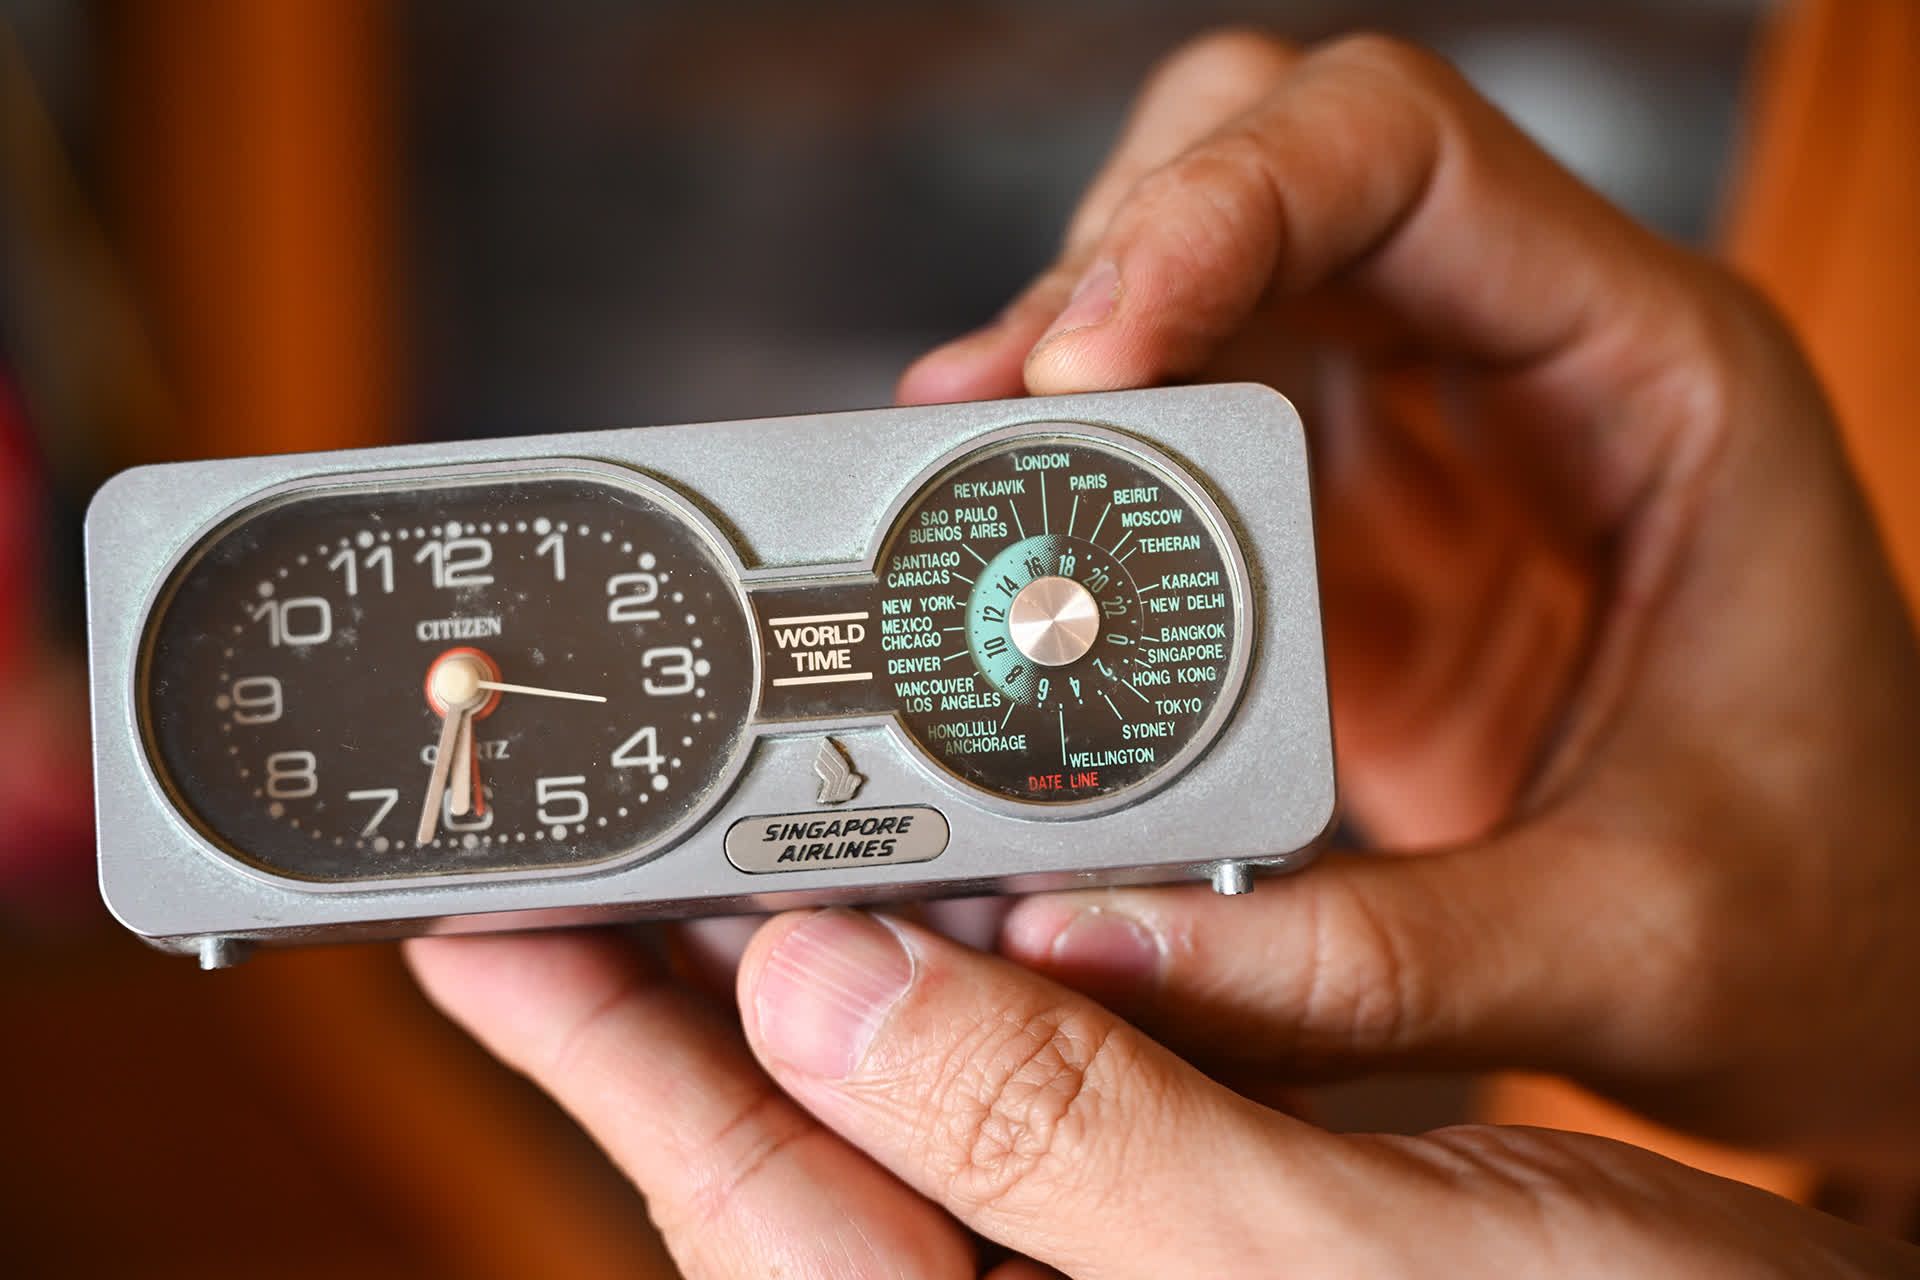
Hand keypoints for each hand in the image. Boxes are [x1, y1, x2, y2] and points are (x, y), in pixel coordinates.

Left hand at [408, 917, 1918, 1276]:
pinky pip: (1044, 1096)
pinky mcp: (1202, 1224)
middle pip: (809, 1157)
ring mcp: (1121, 1277)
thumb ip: (1060, 1133)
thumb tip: (821, 990)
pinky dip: (991, 991)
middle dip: (698, 998)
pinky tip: (964, 899)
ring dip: (839, 973)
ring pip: (921, 1110)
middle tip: (595, 844)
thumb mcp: (1328, 1265)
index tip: (491, 922)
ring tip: (748, 833)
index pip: (760, 1209)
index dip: (609, 1058)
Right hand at [898, 31, 1919, 1165]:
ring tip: (967, 474)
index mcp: (1651, 372)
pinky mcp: (1344, 528)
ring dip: (1072, 357)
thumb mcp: (1622, 952)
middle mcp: (1524, 358)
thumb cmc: (1819, 923)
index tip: (1078, 359)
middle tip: (985, 412)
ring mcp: (1425, 436)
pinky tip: (1028, 552)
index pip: (1400, 155)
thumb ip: (1356, 964)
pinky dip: (1083, 467)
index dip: (1216, 208)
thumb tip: (1073, 947)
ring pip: (1205, 277)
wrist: (1851, 970)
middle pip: (1271, 166)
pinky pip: (1183, 427)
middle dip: (1109, 262)